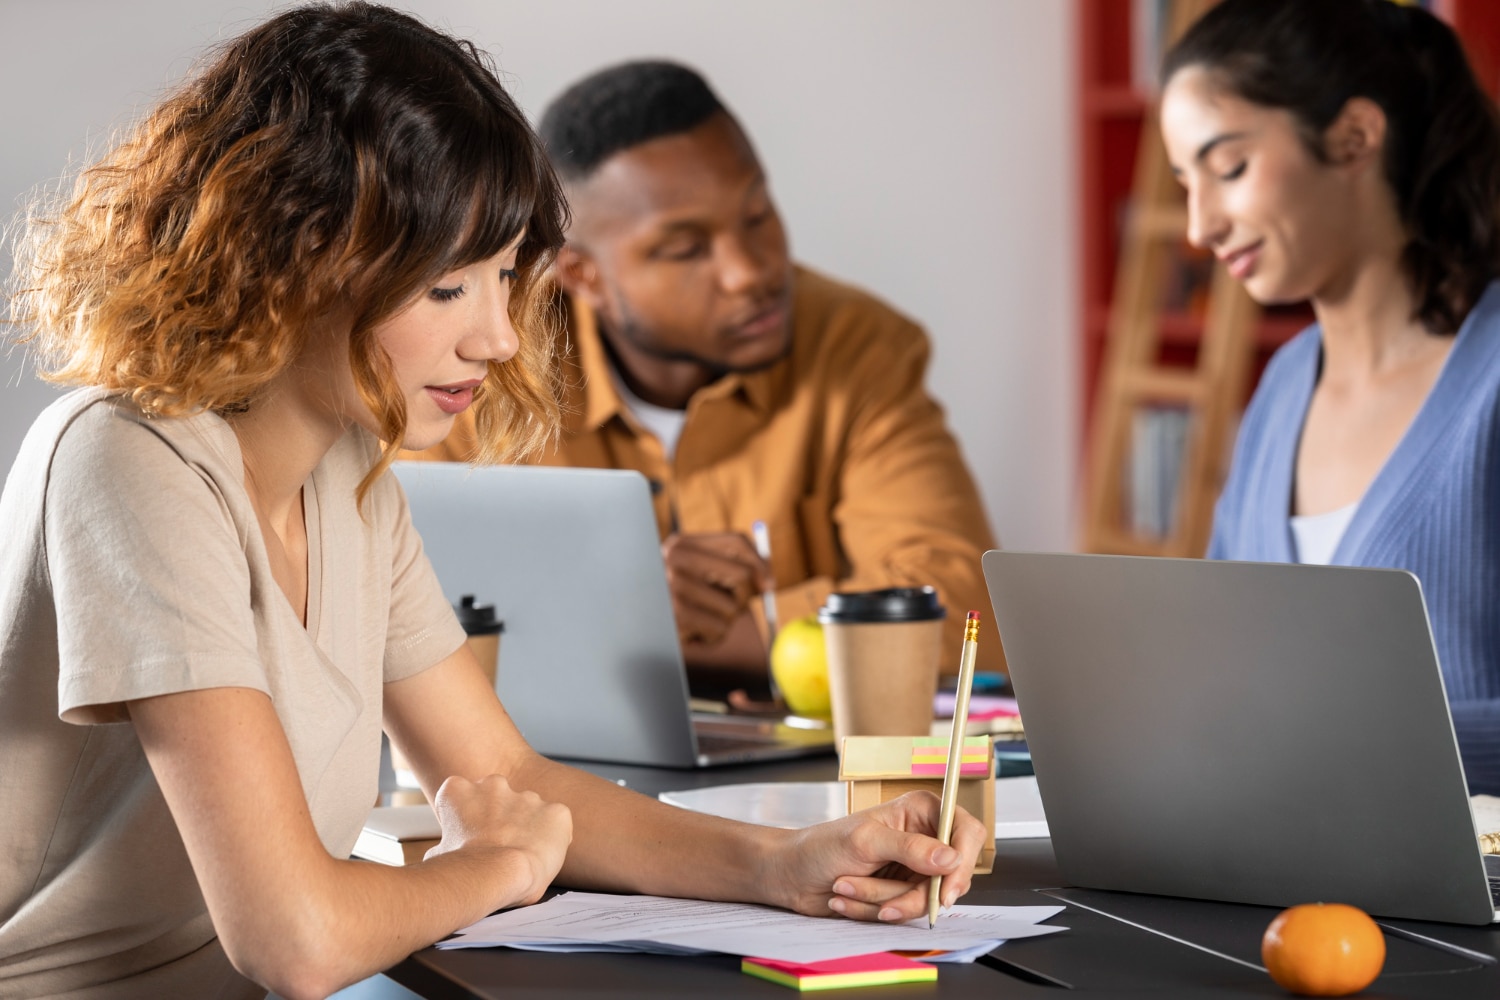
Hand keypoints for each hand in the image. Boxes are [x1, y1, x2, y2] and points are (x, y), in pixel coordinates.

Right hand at [425, 774, 572, 908]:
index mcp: (458, 791)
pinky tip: (542, 856)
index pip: (462, 796)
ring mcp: (527, 796)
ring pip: (530, 809)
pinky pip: (557, 823)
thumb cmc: (463, 870)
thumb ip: (445, 844)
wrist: (496, 875)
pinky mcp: (556, 811)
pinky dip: (553, 838)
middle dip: (500, 819)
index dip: (467, 820)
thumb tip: (441, 856)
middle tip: (498, 848)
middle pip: (499, 798)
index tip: (471, 838)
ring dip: (527, 827)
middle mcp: (493, 784)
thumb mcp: (438, 855)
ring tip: (521, 856)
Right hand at [662, 532, 771, 645]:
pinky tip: (696, 630)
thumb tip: (769, 582)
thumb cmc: (680, 599)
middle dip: (746, 596)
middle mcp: (676, 559)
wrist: (640, 624)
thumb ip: (733, 568)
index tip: (769, 584)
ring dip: (727, 619)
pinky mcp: (677, 615)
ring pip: (734, 607)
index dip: (760, 562)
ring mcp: (674, 586)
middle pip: (741, 575)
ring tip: (704, 617)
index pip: (735, 541)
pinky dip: (715, 635)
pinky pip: (720, 628)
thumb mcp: (700, 574)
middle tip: (736, 605)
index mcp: (682, 543)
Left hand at [770, 791, 983, 922]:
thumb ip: (910, 848)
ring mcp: (914, 869)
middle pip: (950, 876)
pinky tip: (847, 898)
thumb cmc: (823, 846)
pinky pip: (904, 912)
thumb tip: (950, 857)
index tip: (946, 890)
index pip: (967, 832)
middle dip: (911, 894)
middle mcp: (924, 839)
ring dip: (881, 900)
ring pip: (925, 899)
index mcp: (922, 811)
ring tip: (847, 887)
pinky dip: (874, 910)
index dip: (964, 862)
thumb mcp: (865, 841)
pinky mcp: (901, 893)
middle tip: (885, 905)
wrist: (794, 875)